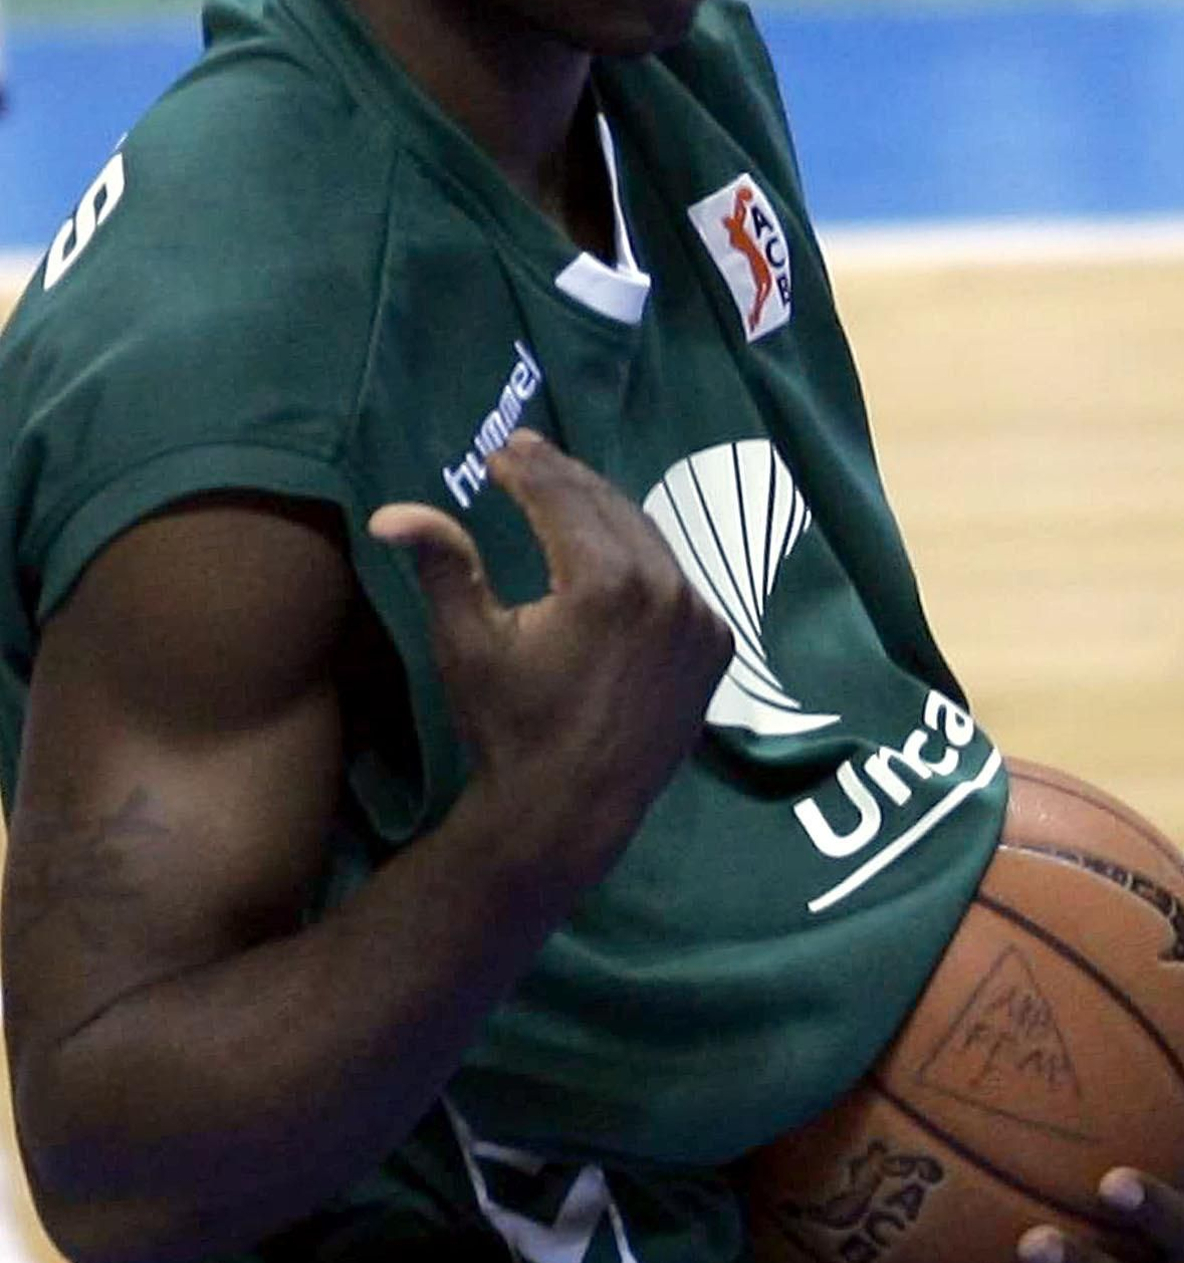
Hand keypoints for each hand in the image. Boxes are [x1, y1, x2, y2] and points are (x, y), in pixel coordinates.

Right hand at [370, 430, 731, 878]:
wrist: (568, 812)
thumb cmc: (509, 727)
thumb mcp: (468, 644)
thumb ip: (444, 564)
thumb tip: (390, 512)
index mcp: (607, 581)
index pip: (563, 497)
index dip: (527, 467)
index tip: (501, 450)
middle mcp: (667, 589)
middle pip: (610, 508)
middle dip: (565, 480)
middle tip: (528, 454)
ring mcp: (699, 619)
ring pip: (648, 541)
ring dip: (605, 515)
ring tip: (564, 497)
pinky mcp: (715, 647)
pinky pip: (676, 583)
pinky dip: (643, 562)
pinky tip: (612, 555)